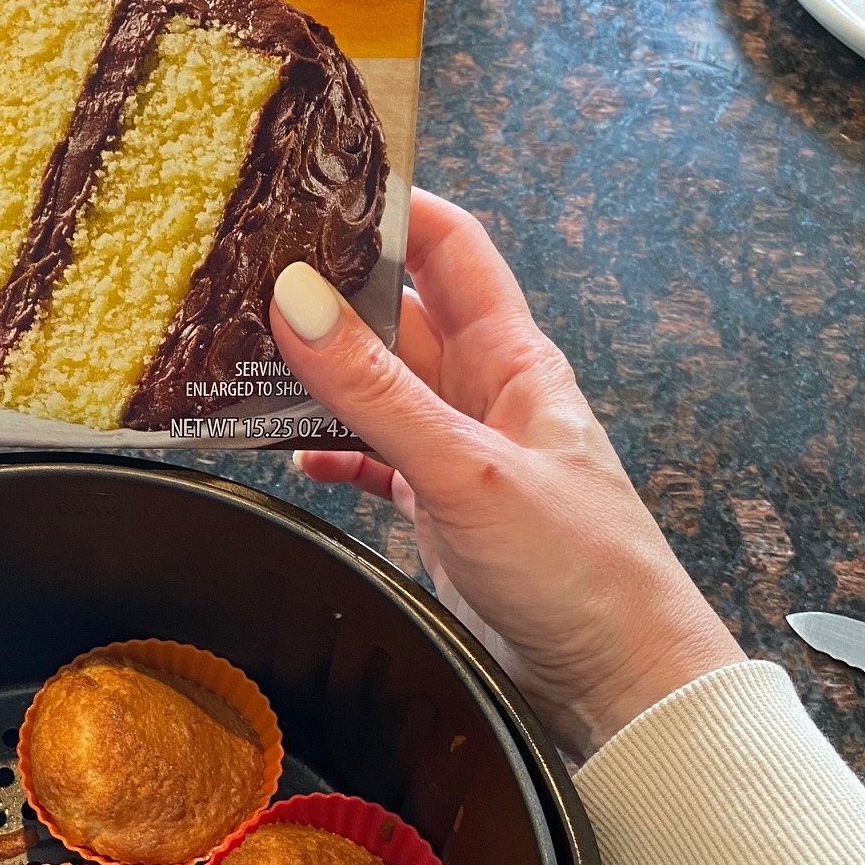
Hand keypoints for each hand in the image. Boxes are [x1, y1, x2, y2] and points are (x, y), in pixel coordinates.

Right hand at [270, 189, 743, 758]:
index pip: (453, 248)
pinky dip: (332, 447)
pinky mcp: (439, 507)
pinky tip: (292, 449)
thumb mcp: (468, 470)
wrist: (616, 681)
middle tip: (254, 268)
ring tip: (248, 353)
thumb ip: (379, 392)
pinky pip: (373, 455)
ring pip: (377, 385)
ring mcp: (459, 451)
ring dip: (322, 372)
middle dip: (335, 289)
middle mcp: (485, 394)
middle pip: (401, 313)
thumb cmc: (582, 572)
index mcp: (515, 359)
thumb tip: (300, 304)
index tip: (322, 183)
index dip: (395, 207)